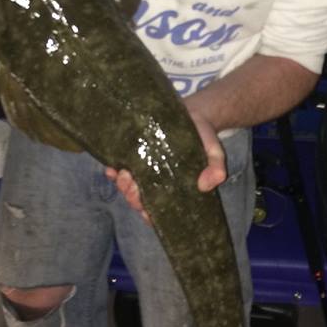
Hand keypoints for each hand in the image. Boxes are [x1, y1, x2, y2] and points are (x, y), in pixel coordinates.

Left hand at [105, 108, 226, 223]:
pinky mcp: (135, 155)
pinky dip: (112, 172)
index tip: (146, 210)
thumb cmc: (204, 136)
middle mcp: (157, 182)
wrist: (193, 112)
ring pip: (127, 187)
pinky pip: (119, 168)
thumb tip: (206, 186)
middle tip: (132, 185)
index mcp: (175, 188)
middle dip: (132, 197)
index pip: (160, 211)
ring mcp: (144, 170)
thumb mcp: (214, 151)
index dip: (149, 215)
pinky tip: (111, 168)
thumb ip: (216, 168)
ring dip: (122, 185)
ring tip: (123, 174)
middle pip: (139, 200)